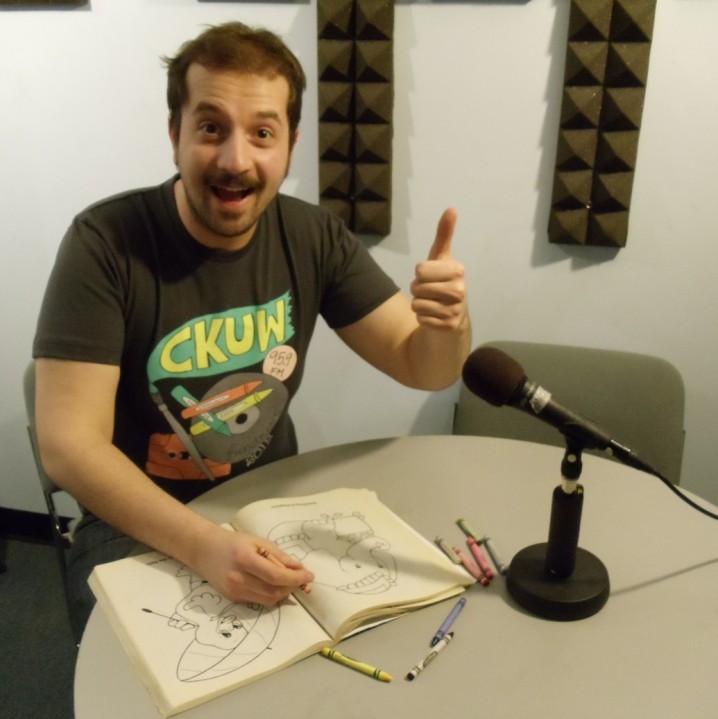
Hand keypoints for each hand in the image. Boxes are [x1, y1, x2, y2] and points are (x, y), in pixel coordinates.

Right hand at [191, 525, 314, 605]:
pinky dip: (271, 594)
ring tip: (290, 581)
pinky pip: (258, 600)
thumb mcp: (258, 542)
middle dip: (292, 587)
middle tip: (302, 578)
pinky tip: (275, 584)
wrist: (204, 550)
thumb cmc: (234, 542)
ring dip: (284, 593)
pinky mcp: (232, 599)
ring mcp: (234, 591)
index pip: (276, 576)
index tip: (310, 576)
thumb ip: (279, 556)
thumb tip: (299, 569)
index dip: (296, 578)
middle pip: (274, 591)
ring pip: (268, 599)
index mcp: (245, 559)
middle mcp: (238, 579)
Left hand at [410, 208, 467, 330]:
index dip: (420, 273)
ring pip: (416, 304)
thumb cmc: (443, 281)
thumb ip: (444, 234)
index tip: (431, 276)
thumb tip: (451, 209)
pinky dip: (423, 318)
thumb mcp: (441, 258)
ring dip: (419, 304)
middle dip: (418, 289)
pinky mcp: (449, 326)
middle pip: (416, 287)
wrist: (453, 315)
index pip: (420, 270)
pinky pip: (420, 319)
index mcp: (458, 270)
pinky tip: (434, 315)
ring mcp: (455, 309)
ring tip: (432, 303)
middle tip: (430, 291)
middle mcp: (460, 290)